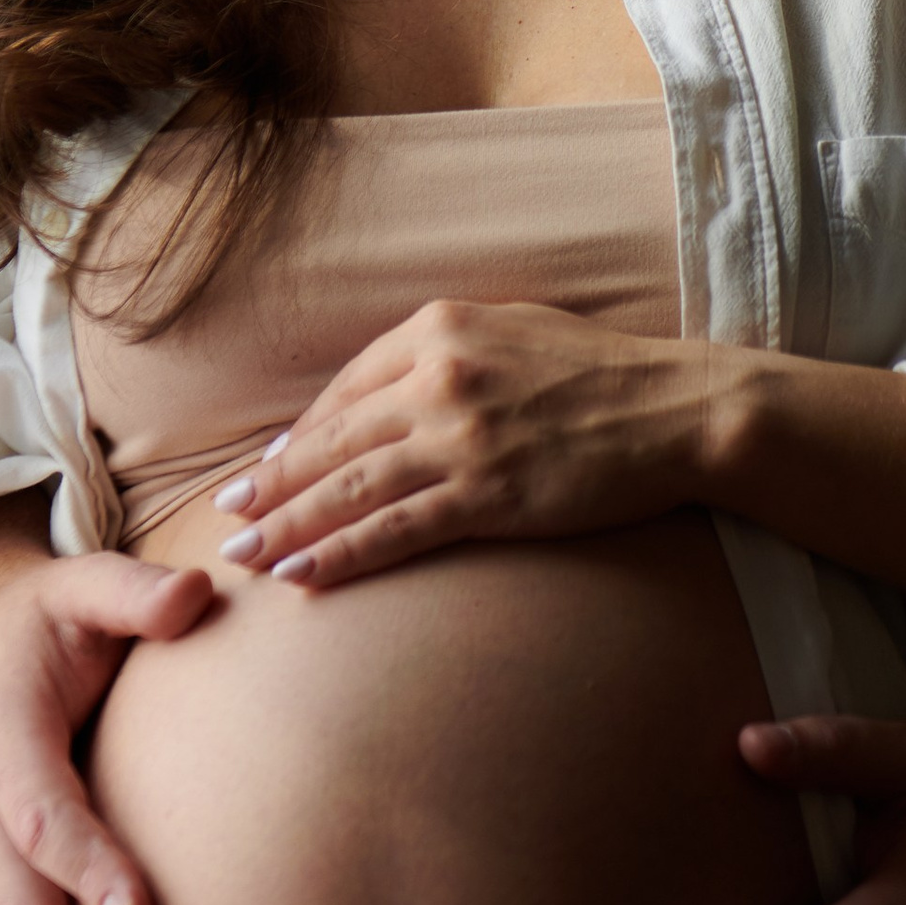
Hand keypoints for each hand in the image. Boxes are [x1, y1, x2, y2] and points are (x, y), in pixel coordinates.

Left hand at [216, 301, 732, 590]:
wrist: (677, 409)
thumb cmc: (602, 373)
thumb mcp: (515, 332)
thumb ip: (447, 354)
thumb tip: (389, 394)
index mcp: (441, 328)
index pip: (346, 388)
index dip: (299, 435)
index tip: (266, 469)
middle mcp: (438, 377)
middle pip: (332, 440)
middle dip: (272, 486)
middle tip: (228, 519)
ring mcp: (461, 436)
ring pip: (348, 488)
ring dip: (288, 526)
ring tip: (244, 555)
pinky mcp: (488, 492)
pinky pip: (395, 528)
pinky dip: (341, 554)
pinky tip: (304, 576)